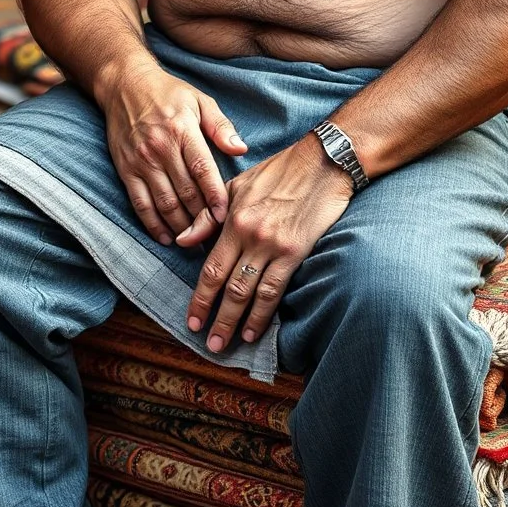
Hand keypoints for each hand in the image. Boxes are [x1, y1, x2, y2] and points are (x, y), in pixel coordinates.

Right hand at [104, 60, 246, 244]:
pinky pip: (140, 203)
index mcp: (183, 130)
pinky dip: (153, 224)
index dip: (215, 197)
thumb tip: (241, 150)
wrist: (124, 84)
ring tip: (196, 241)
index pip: (203, 171)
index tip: (226, 217)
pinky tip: (167, 237)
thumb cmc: (169, 93)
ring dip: (181, 227)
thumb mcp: (200, 100)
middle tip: (215, 237)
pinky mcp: (125, 169)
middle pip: (186, 192)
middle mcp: (161, 148)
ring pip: (164, 203)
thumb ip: (221, 127)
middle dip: (202, 218)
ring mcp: (141, 161)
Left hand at [176, 134, 353, 352]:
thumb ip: (210, 216)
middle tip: (208, 344)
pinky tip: (254, 330)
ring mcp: (274, 245)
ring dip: (235, 322)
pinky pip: (275, 289)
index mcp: (233, 219)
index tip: (192, 319)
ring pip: (249, 293)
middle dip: (214, 318)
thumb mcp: (237, 185)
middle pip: (227, 286)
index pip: (210, 268)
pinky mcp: (296, 251)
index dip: (200, 298)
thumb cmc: (280, 170)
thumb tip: (184, 241)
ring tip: (226, 344)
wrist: (323, 162)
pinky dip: (263, 314)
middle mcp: (250, 236)